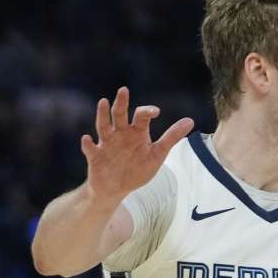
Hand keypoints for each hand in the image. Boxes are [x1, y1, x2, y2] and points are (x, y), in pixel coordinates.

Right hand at [81, 86, 193, 202]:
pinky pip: (90, 149)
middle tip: (124, 90)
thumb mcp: (157, 153)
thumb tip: (190, 120)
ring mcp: (106, 144)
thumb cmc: (138, 168)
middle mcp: (120, 134)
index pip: (141, 117)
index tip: (156, 111)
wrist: (118, 187)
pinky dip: (88, 144)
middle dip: (122, 103)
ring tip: (103, 102)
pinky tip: (86, 138)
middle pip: (120, 115)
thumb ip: (171, 137)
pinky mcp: (95, 157)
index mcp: (136, 132)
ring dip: (102, 115)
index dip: (147, 112)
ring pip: (103, 126)